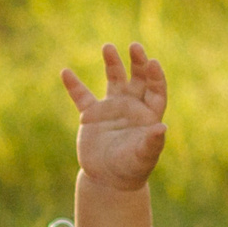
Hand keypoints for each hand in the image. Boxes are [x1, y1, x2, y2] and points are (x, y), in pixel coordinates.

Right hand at [60, 43, 167, 192]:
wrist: (107, 180)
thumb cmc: (131, 169)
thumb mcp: (143, 157)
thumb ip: (152, 142)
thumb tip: (162, 128)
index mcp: (149, 114)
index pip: (156, 90)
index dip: (155, 76)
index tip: (152, 63)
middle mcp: (133, 106)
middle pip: (138, 78)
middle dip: (137, 62)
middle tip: (135, 46)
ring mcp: (112, 108)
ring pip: (114, 79)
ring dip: (112, 63)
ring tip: (108, 47)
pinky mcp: (91, 115)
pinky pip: (82, 96)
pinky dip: (74, 85)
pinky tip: (65, 72)